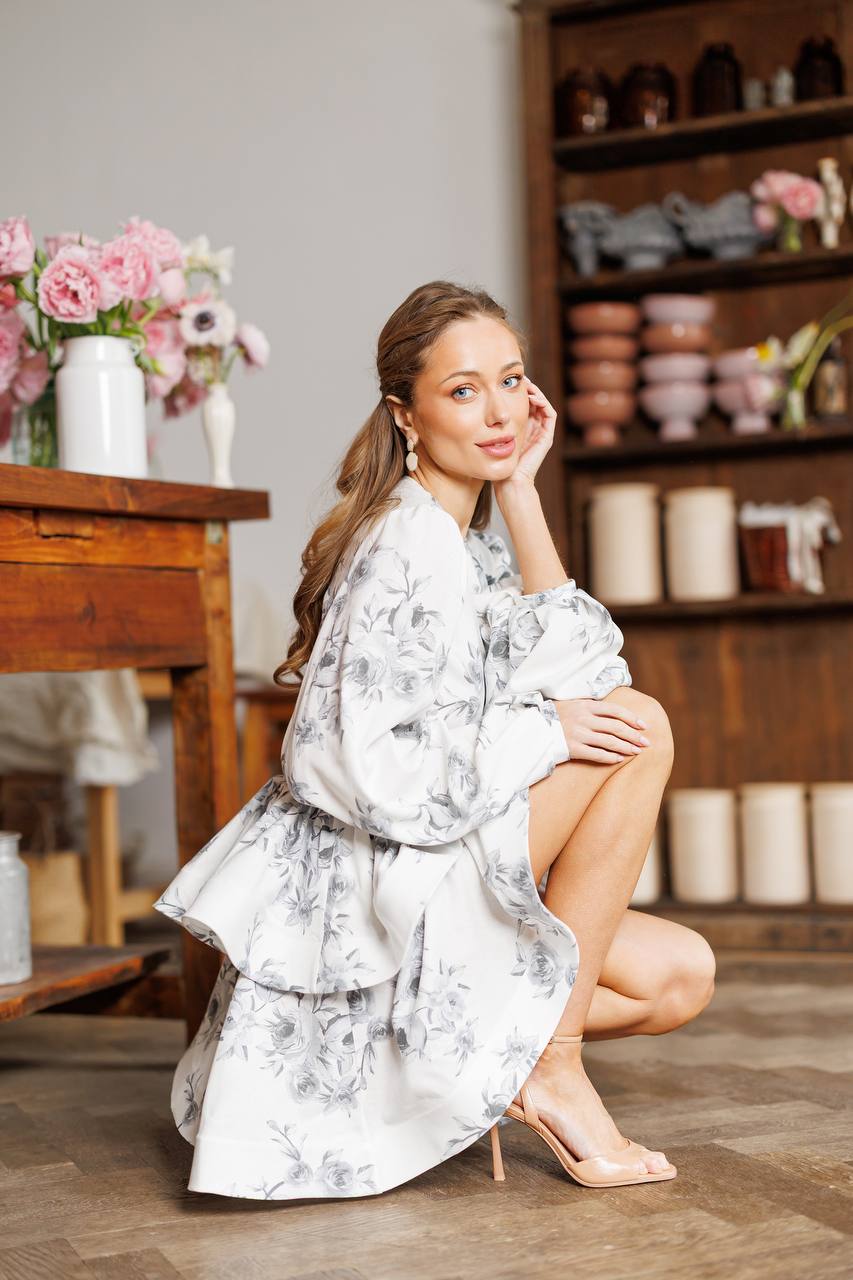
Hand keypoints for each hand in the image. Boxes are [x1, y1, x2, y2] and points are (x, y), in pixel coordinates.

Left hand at [492, 375, 556, 500]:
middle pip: (534, 401)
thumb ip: (487, 422)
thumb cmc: (495, 462)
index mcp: (520, 427)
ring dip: (536, 392)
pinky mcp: (546, 437)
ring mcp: (541, 433)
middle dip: (527, 387)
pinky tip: (531, 396)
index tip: (506, 380)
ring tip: (525, 383)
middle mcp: (532, 428)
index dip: (517, 390)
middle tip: (517, 376)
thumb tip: (475, 404)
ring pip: (543, 405)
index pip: (522, 403)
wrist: (508, 481)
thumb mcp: (489, 435)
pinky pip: (550, 414)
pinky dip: (543, 403)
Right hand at [554, 698, 651, 763]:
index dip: (632, 718)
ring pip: (609, 742)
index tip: (644, 726)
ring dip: (626, 748)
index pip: (615, 710)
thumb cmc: (554, 716)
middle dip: (634, 736)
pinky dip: (610, 757)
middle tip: (646, 743)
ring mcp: (578, 734)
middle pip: (616, 727)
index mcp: (586, 705)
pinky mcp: (573, 749)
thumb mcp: (571, 703)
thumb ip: (590, 705)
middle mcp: (584, 719)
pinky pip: (596, 754)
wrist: (533, 729)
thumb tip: (612, 709)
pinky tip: (619, 760)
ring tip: (637, 752)